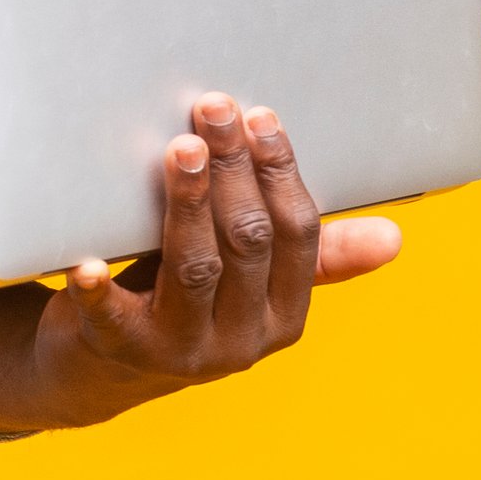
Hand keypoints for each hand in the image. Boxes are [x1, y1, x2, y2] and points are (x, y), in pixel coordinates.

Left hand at [0, 94, 403, 434]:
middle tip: (212, 109)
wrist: (97, 370)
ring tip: (181, 150)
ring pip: (196, 266)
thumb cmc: (177, 299)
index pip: (296, 237)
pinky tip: (87, 262)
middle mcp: (242, 339)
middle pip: (247, 242)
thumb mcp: (246, 283)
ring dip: (189, 202)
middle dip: (233, 170)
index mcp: (282, 315)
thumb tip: (394, 237)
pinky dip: (100, 289)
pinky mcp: (120, 352)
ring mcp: (183, 350)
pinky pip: (112, 318)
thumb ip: (308, 256)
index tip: (259, 118)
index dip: (281, 174)